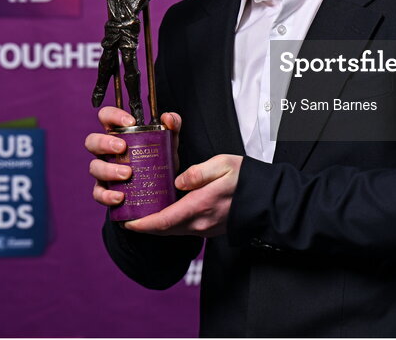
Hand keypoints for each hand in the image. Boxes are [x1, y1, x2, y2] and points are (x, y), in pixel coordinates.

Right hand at [85, 107, 182, 207]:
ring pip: (94, 167)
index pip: (106, 117)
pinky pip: (98, 193)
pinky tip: (120, 197)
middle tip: (123, 147)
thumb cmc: (159, 159)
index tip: (131, 122)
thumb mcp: (168, 142)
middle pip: (92, 141)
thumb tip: (168, 117)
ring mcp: (103, 171)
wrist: (162, 188)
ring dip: (108, 170)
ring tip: (127, 174)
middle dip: (104, 143)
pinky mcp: (105, 191)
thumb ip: (172, 126)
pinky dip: (107, 196)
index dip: (112, 115)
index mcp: (118, 134)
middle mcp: (106, 151)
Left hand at [121, 154, 242, 237]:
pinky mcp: (210, 229)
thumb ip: (197, 173)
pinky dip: (169, 224)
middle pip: (164, 229)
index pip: (163, 220)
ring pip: (173, 231)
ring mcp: (206, 228)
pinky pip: (184, 229)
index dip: (142, 223)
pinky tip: (165, 214)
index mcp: (201, 205)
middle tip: (127, 218)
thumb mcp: (223, 164)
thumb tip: (178, 181)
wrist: (268, 198)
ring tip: (142, 215)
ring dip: (156, 226)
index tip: (126, 222)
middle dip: (144, 226)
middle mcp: (201, 222)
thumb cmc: (247, 179)